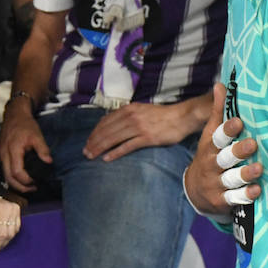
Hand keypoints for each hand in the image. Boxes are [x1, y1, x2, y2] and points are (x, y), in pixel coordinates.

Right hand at [0, 97, 51, 191]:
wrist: (14, 114)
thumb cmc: (25, 124)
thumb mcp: (37, 135)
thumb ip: (43, 149)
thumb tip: (49, 162)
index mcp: (13, 149)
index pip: (16, 172)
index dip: (26, 180)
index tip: (36, 182)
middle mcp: (4, 154)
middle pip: (8, 178)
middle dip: (21, 187)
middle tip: (33, 188)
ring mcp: (0, 154)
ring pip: (5, 175)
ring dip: (16, 183)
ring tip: (29, 185)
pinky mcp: (0, 154)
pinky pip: (4, 169)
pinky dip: (12, 177)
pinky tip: (21, 177)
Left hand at [83, 98, 205, 161]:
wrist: (181, 117)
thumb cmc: (162, 115)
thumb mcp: (141, 110)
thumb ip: (127, 115)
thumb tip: (112, 123)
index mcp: (128, 109)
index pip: (105, 121)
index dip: (95, 132)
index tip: (88, 141)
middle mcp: (131, 117)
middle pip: (106, 131)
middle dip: (94, 142)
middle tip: (85, 152)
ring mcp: (139, 127)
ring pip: (113, 138)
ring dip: (100, 148)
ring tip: (91, 156)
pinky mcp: (147, 138)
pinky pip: (127, 146)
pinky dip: (115, 153)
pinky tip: (107, 158)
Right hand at [183, 83, 261, 216]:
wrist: (195, 190)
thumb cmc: (210, 156)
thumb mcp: (210, 135)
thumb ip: (217, 112)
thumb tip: (221, 84)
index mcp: (209, 147)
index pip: (217, 137)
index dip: (227, 130)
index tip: (239, 121)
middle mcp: (211, 165)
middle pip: (224, 158)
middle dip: (238, 151)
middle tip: (253, 144)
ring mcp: (215, 184)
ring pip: (231, 178)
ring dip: (245, 174)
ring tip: (259, 168)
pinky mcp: (221, 200)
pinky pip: (234, 199)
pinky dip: (245, 195)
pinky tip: (257, 190)